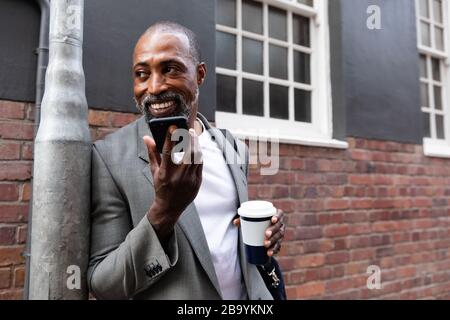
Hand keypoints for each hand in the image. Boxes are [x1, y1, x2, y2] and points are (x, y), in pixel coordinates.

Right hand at [143, 126, 202, 240]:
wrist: (170, 207)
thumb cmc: (160, 187)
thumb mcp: (154, 171)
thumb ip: (152, 153)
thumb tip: (147, 137)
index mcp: (165, 173)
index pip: (168, 153)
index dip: (170, 138)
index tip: (173, 127)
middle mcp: (179, 177)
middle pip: (188, 154)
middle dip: (190, 139)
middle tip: (189, 129)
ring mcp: (190, 180)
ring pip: (197, 158)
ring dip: (196, 145)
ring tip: (194, 136)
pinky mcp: (198, 182)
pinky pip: (200, 164)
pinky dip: (199, 155)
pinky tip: (196, 148)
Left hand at [233, 208, 284, 256]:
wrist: (262, 230)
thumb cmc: (257, 222)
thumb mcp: (250, 219)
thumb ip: (243, 219)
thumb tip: (235, 222)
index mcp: (276, 215)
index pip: (279, 214)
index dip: (277, 216)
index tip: (272, 220)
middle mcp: (280, 224)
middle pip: (279, 227)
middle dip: (273, 231)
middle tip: (266, 234)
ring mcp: (280, 233)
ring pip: (279, 237)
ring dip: (273, 241)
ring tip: (266, 244)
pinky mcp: (278, 242)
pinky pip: (278, 246)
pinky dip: (274, 250)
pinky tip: (269, 253)